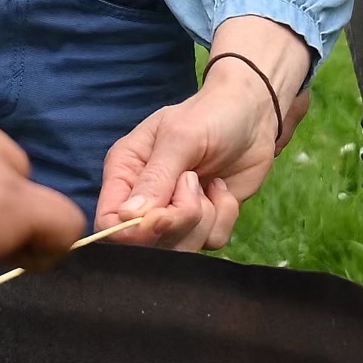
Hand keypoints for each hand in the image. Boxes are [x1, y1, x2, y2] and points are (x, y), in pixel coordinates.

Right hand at [98, 17, 311, 251]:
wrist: (253, 116)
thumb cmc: (210, 115)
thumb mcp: (180, 138)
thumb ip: (155, 178)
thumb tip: (128, 217)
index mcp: (125, 172)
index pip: (109, 220)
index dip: (133, 230)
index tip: (163, 215)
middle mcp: (144, 199)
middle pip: (145, 243)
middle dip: (178, 220)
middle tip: (196, 183)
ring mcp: (174, 215)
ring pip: (179, 248)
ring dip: (203, 219)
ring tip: (208, 184)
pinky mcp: (203, 222)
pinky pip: (209, 243)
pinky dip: (223, 217)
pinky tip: (222, 190)